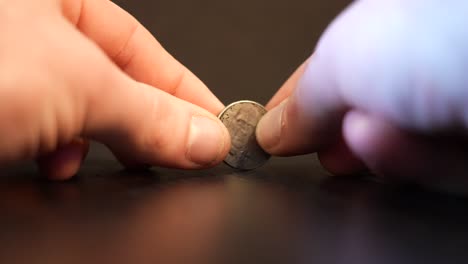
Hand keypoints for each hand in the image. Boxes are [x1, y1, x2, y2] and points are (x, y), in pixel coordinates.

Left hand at [0, 0, 229, 179]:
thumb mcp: (80, 87)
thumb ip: (149, 115)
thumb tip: (205, 137)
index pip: (140, 46)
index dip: (184, 90)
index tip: (214, 125)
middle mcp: (28, 28)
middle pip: (111, 80)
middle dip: (145, 122)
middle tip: (181, 152)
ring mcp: (10, 69)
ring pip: (78, 108)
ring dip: (102, 142)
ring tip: (120, 163)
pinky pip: (43, 128)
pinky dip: (60, 153)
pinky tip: (60, 166)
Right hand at [257, 1, 467, 191]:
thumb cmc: (446, 30)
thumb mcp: (344, 61)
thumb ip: (303, 102)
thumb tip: (272, 131)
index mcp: (383, 31)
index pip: (328, 74)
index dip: (295, 105)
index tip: (267, 133)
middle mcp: (419, 65)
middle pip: (365, 115)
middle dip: (341, 139)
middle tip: (325, 153)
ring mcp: (450, 103)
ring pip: (402, 149)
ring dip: (381, 152)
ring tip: (374, 138)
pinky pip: (438, 170)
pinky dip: (420, 165)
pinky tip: (413, 149)